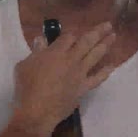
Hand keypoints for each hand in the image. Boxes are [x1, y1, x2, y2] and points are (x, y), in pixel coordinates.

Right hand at [13, 22, 116, 136]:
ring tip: (113, 36)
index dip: (72, 34)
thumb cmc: (26, 87)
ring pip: (95, 56)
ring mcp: (79, 74)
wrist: (37, 111)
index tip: (74, 34)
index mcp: (56, 52)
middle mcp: (71, 59)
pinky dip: (106, 72)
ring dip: (105, 45)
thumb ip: (35, 52)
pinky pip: (97, 78)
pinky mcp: (83, 88)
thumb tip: (40, 40)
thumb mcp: (24, 65)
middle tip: (108, 25)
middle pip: (87, 42)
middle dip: (98, 32)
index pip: (68, 37)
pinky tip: (112, 65)